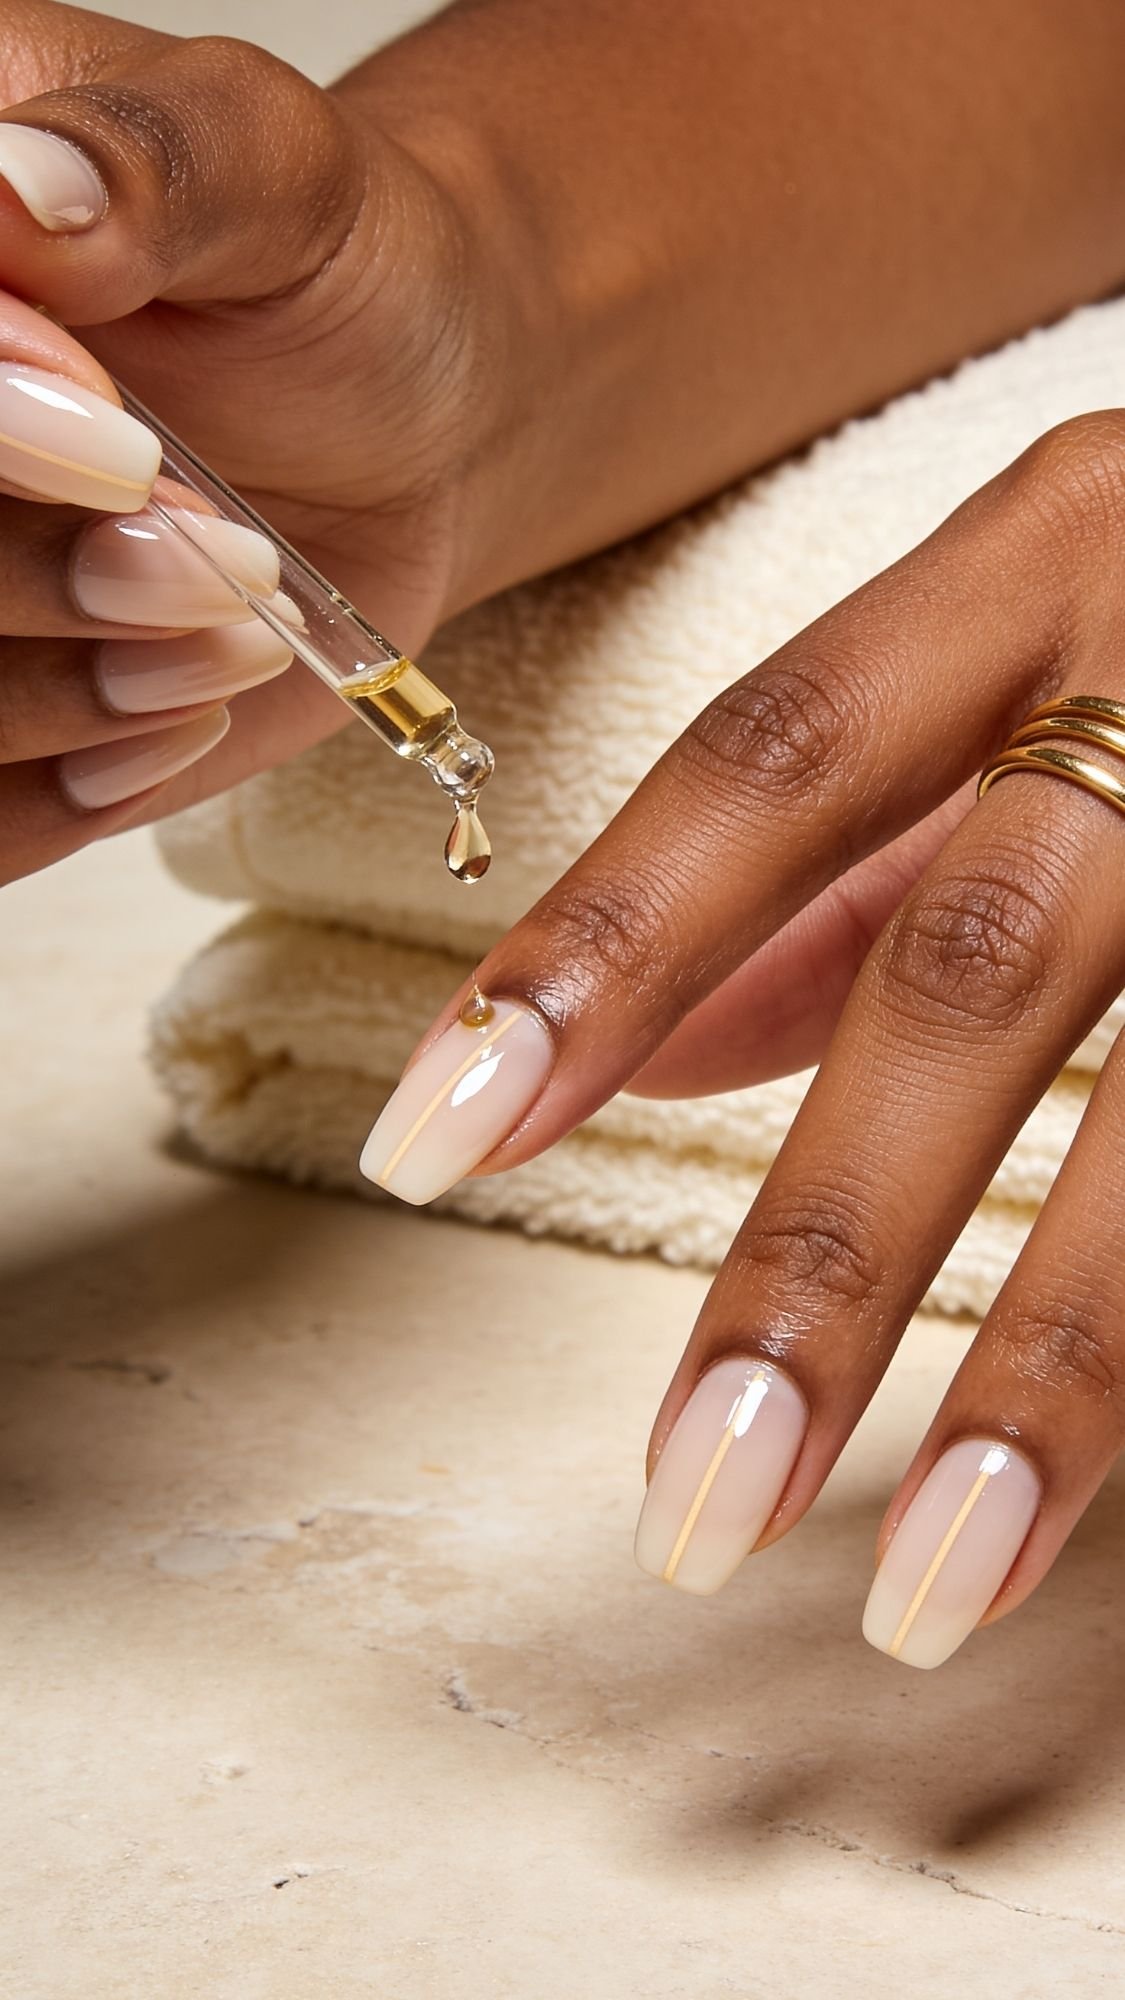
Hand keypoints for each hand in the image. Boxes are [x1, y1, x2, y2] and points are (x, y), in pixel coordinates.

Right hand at [0, 0, 515, 883]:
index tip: (124, 440)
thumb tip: (21, 188)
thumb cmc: (338, 281)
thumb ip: (150, 165)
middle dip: (39, 570)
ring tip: (239, 618)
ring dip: (75, 683)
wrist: (410, 422)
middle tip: (219, 551)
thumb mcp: (277, 173)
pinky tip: (177, 715)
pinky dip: (70, 790)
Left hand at [360, 410, 1124, 1667]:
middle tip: (692, 1497)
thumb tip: (642, 1041)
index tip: (428, 1145)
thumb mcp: (1036, 650)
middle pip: (973, 975)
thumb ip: (845, 849)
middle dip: (820, 1253)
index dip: (594, 952)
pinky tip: (1078, 1497)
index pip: (767, 763)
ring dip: (1052, 1375)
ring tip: (926, 1590)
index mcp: (1050, 550)